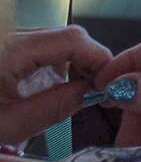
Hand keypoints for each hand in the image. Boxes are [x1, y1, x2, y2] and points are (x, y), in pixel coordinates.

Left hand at [0, 25, 112, 144]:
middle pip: (68, 36)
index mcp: (10, 50)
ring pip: (56, 41)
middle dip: (89, 62)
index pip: (73, 39)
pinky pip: (41, 48)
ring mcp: (7, 40)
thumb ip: (56, 106)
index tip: (110, 83)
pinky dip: (55, 66)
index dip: (99, 59)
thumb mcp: (9, 124)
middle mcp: (10, 37)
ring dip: (74, 64)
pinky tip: (54, 88)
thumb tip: (93, 93)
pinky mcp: (5, 49)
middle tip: (98, 91)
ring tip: (77, 94)